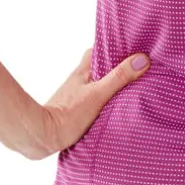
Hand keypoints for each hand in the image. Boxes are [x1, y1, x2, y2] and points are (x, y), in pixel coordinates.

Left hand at [32, 47, 149, 158]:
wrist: (42, 137)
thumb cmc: (68, 114)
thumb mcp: (98, 95)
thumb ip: (119, 78)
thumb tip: (142, 60)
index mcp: (83, 70)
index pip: (98, 50)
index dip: (114, 48)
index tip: (132, 48)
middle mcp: (78, 79)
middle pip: (99, 66)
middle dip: (115, 66)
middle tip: (134, 68)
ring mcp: (75, 94)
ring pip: (96, 82)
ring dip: (110, 83)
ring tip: (129, 87)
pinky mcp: (74, 109)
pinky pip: (93, 97)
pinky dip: (104, 97)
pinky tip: (113, 106)